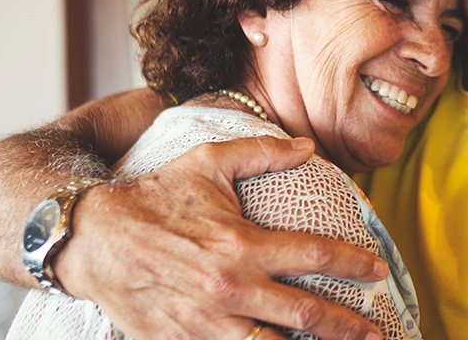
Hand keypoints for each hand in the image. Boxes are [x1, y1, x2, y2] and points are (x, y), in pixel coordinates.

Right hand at [54, 136, 386, 339]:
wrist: (88, 239)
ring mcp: (205, 323)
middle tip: (375, 331)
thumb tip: (308, 146)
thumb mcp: (206, 163)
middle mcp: (230, 288)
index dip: (354, 264)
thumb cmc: (152, 197)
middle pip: (306, 314)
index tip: (379, 270)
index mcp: (242, 244)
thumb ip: (261, 153)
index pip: (315, 255)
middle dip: (348, 327)